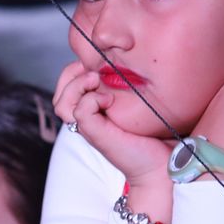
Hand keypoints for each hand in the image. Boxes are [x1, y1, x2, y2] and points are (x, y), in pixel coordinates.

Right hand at [55, 62, 175, 185]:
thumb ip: (126, 85)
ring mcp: (89, 127)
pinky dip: (90, 99)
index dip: (75, 70)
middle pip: (59, 94)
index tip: (96, 63)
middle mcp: (87, 119)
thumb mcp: (139, 102)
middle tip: (94, 71)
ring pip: (62, 103)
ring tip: (97, 80)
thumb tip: (126, 60)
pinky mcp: (95, 134)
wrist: (163, 164)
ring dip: (77, 85)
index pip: (67, 85)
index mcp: (93, 110)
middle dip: (71, 75)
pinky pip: (79, 111)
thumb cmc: (157, 135)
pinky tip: (109, 100)